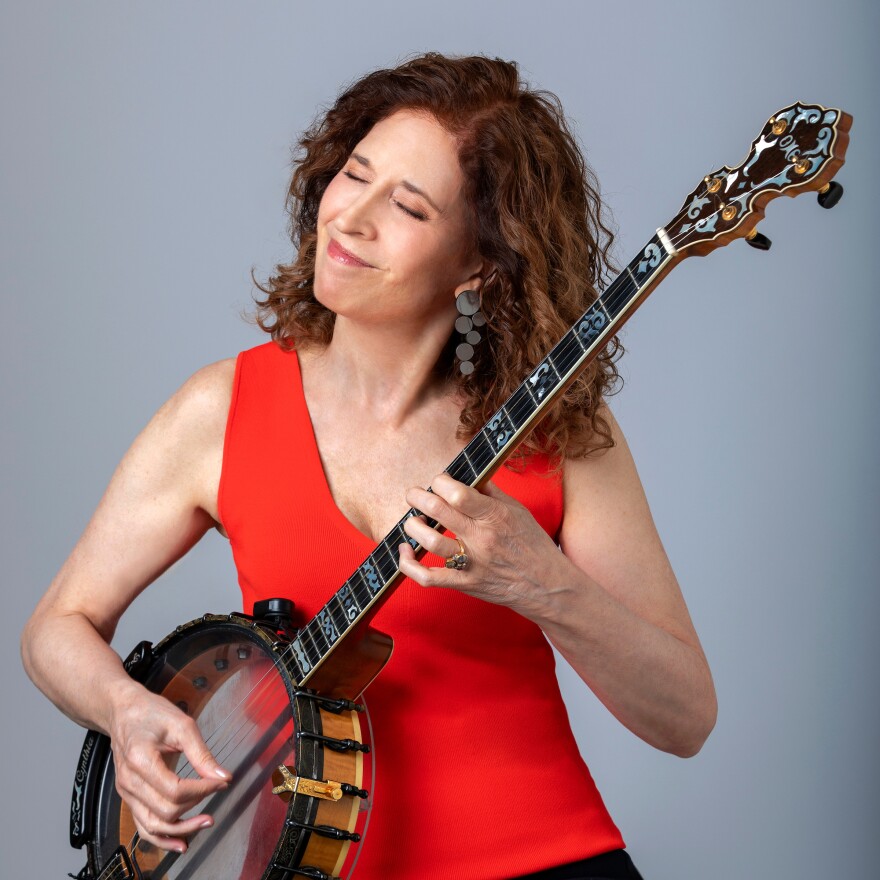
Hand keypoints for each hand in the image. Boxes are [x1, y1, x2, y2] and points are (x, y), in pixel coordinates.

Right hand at [108, 685, 230, 852]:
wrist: (123, 711)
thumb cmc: (149, 713)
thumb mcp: (181, 725)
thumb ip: (201, 753)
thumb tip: (221, 775)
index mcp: (140, 760)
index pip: (175, 790)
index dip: (202, 790)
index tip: (220, 782)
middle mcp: (129, 782)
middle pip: (165, 811)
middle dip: (196, 808)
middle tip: (217, 793)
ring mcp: (126, 792)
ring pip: (153, 825)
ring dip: (181, 830)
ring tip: (205, 823)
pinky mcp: (129, 797)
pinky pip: (143, 825)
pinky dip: (162, 837)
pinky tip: (181, 841)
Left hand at [398, 473, 566, 618]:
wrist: (547, 585)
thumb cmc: (532, 544)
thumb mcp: (518, 510)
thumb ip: (491, 492)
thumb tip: (468, 474)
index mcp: (495, 516)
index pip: (458, 492)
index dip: (440, 482)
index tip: (438, 481)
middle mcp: (481, 538)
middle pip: (438, 511)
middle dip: (417, 497)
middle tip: (413, 494)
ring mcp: (471, 562)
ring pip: (429, 542)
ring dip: (413, 526)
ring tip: (412, 520)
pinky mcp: (465, 583)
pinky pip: (428, 578)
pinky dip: (409, 565)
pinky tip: (405, 551)